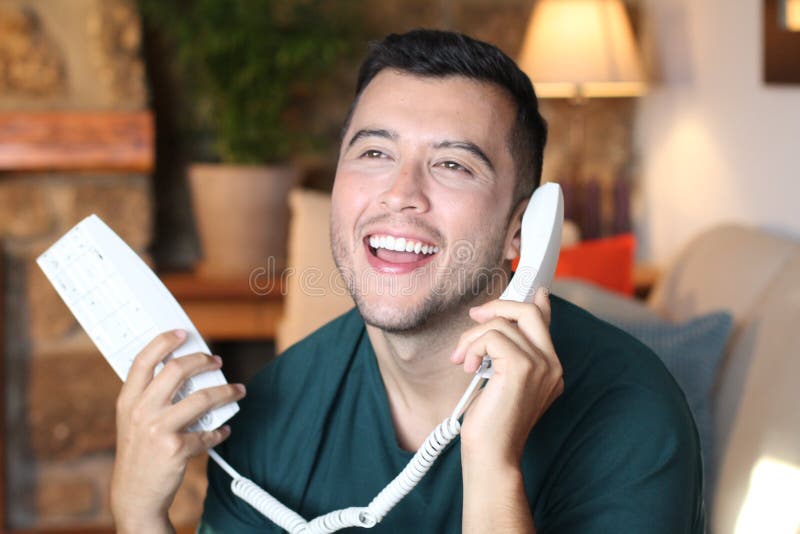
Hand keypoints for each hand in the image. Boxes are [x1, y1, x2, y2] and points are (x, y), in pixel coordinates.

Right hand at [110, 330, 245, 532]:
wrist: (135, 495)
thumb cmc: (139, 453)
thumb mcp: (132, 421)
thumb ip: (150, 396)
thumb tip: (186, 370)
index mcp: (127, 401)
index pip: (143, 360)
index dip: (165, 341)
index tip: (184, 333)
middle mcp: (140, 411)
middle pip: (177, 370)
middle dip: (202, 361)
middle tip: (216, 361)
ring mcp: (158, 430)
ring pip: (202, 398)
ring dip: (226, 391)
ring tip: (237, 390)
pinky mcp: (176, 448)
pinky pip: (208, 432)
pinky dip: (220, 430)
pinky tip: (223, 430)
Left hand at [450, 288, 562, 467]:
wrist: (491, 454)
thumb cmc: (491, 422)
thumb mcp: (500, 379)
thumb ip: (506, 351)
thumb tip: (499, 322)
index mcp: (550, 367)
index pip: (544, 319)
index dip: (530, 300)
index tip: (519, 288)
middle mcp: (552, 365)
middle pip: (528, 311)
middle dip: (496, 308)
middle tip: (475, 319)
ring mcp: (540, 365)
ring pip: (501, 324)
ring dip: (472, 338)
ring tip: (463, 359)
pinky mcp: (522, 367)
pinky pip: (492, 337)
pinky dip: (473, 347)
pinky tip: (468, 367)